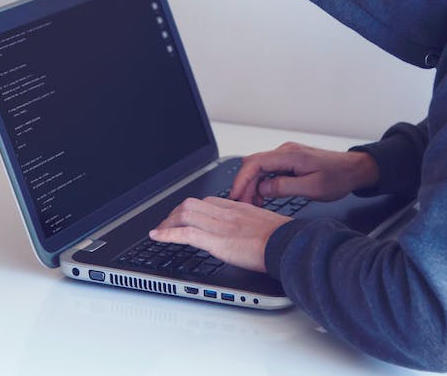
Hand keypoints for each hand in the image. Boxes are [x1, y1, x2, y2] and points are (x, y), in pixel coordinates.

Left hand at [149, 196, 291, 272]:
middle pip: (192, 204)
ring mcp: (220, 226)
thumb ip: (254, 225)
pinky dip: (167, 234)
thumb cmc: (284, 239)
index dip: (192, 209)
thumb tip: (252, 234)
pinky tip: (157, 236)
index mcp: (239, 208)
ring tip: (159, 231)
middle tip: (167, 223)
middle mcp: (227, 213)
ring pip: (185, 214)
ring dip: (167, 222)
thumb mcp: (268, 225)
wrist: (289, 244)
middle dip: (175, 213)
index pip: (208, 202)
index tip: (185, 216)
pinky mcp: (217, 241)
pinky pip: (186, 233)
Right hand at [229, 141, 378, 206]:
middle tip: (243, 205)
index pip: (255, 163)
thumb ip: (285, 187)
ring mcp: (287, 156)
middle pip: (253, 165)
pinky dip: (262, 184)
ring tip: (254, 204)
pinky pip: (269, 170)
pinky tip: (264, 197)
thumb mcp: (312, 188)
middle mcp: (285, 152)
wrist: (354, 170)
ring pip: (260, 169)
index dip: (241, 179)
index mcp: (290, 155)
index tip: (236, 195)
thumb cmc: (338, 177)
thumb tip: (263, 188)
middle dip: (244, 185)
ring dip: (253, 186)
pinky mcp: (289, 162)